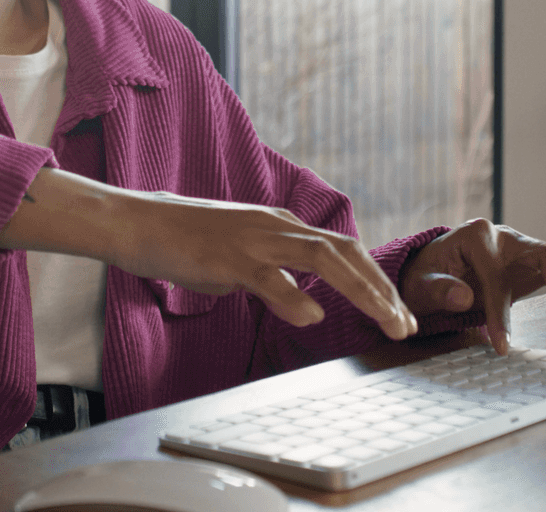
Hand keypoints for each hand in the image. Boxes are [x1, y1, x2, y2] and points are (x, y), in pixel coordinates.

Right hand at [113, 190, 418, 340]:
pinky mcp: (226, 257)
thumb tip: (302, 299)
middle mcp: (277, 226)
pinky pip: (267, 277)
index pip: (344, 249)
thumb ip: (276, 272)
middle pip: (345, 251)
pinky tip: (312, 316)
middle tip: (406, 324)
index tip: (398, 311)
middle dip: (381, 288)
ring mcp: (253, 239)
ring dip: (359, 290)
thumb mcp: (242, 254)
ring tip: (385, 319)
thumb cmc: (187, 240)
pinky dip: (293, 296)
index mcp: (283, 225)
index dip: (376, 280)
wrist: (139, 222)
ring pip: (321, 258)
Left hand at [399, 219, 545, 354]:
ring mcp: (519, 247)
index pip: (497, 277)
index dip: (499, 313)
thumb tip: (464, 297)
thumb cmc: (424, 276)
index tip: (501, 343)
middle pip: (542, 252)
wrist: (428, 267)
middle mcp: (504, 236)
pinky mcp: (528, 262)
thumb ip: (440, 289)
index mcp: (477, 236)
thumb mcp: (420, 284)